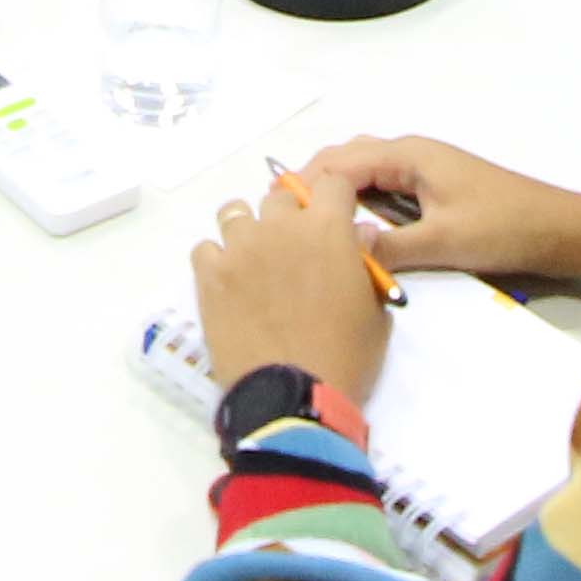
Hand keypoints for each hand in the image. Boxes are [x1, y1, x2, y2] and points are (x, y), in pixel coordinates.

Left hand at [187, 181, 390, 405]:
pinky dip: (217, 260)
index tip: (333, 219)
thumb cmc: (346, 357)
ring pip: (235, 213)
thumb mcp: (375, 311)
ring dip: (248, 230)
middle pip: (280, 196)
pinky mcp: (209, 275)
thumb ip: (366, 263)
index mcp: (327, 229)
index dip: (333, 199)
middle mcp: (280, 226)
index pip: (331, 182)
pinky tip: (229, 284)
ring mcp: (240, 248)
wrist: (293, 398)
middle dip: (290, 216)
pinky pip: (206, 248)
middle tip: (295, 251)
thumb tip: (360, 235)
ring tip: (255, 262)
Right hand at [293, 135, 580, 280]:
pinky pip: (383, 186)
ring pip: (366, 172)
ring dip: (337, 191)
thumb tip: (337, 251)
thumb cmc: (503, 228)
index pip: (340, 161)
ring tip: (310, 225)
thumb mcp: (444, 242)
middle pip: (348, 159)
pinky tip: (352, 229)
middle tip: (284, 220)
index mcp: (409, 155)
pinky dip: (360, 200)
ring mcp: (424, 168)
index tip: (274, 212)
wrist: (559, 229)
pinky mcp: (435, 187)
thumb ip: (390, 247)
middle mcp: (412, 152)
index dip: (304, 183)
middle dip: (314, 183)